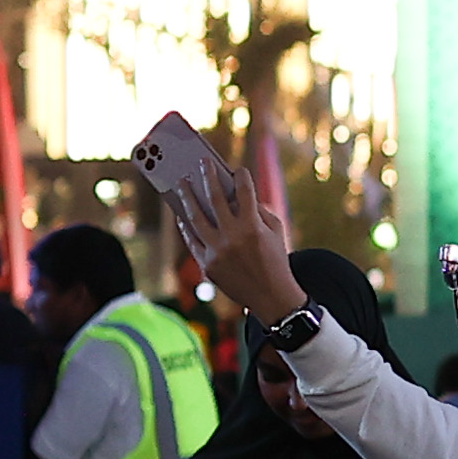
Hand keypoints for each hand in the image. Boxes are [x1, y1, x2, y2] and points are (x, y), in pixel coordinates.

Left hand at [165, 157, 304, 326]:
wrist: (271, 295)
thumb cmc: (275, 259)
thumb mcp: (275, 232)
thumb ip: (259, 210)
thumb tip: (237, 194)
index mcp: (253, 226)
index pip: (244, 192)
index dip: (241, 177)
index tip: (237, 169)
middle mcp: (232, 236)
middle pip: (215, 199)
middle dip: (208, 177)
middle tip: (202, 163)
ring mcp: (217, 251)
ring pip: (196, 217)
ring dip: (187, 197)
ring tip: (182, 184)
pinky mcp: (207, 264)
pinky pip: (192, 240)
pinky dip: (186, 226)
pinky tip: (183, 215)